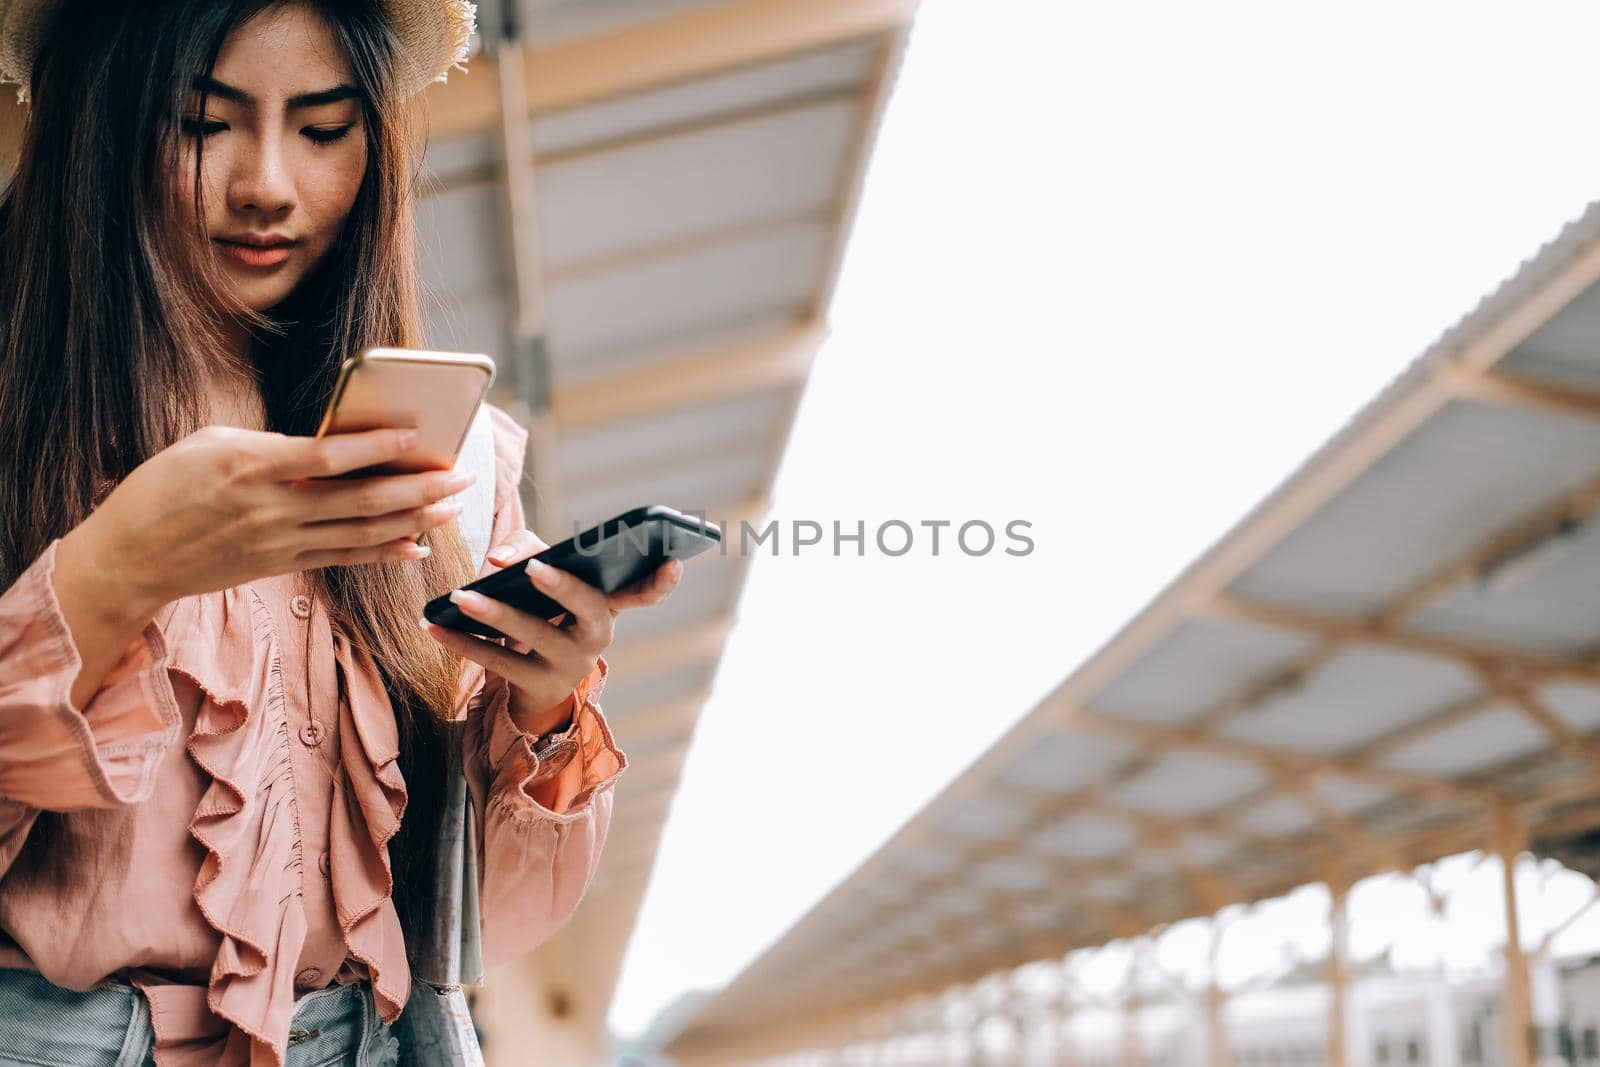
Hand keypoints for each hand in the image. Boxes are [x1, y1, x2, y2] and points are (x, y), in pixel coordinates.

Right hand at [66, 424, 474, 621]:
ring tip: (452, 509)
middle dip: (416, 489)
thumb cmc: (164, 487)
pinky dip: (382, 552)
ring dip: (411, 521)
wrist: (130, 557)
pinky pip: (342, 558)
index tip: (416, 434)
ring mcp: (278, 542)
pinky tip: (416, 546)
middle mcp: (270, 509)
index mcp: (249, 467)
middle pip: (358, 500)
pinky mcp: (280, 565)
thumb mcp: (208, 445)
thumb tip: (327, 447)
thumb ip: (270, 446)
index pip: (325, 456)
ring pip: (359, 533)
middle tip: (461, 477)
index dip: (374, 446)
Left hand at [419, 528, 681, 715]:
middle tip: (533, 568)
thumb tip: (500, 559)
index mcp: (609, 605)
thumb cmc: (545, 612)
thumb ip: (528, 550)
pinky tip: (435, 626)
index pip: (644, 593)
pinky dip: (462, 642)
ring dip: (495, 612)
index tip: (673, 561)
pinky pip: (496, 662)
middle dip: (562, 588)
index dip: (661, 581)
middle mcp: (597, 635)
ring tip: (460, 596)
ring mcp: (569, 664)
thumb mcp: (545, 581)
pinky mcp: (536, 685)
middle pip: (587, 608)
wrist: (536, 683)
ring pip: (533, 636)